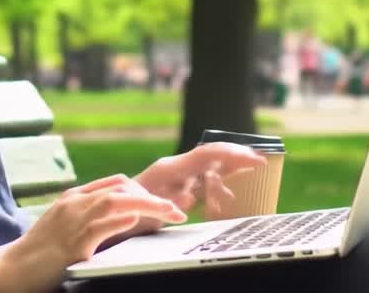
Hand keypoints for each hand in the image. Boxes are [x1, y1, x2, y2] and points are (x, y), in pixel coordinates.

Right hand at [0, 174, 185, 292]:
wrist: (9, 270)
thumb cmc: (38, 254)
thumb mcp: (66, 229)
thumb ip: (93, 221)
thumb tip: (129, 219)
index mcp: (73, 198)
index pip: (116, 183)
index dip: (144, 190)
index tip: (165, 203)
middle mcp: (74, 204)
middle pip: (122, 188)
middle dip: (154, 196)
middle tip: (178, 210)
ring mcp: (72, 222)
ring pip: (116, 201)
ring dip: (148, 204)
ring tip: (171, 213)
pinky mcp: (72, 245)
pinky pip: (100, 226)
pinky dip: (120, 220)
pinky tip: (137, 220)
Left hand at [130, 142, 265, 232]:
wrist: (108, 214)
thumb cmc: (124, 211)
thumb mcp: (144, 209)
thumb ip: (168, 201)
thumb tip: (190, 196)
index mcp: (169, 168)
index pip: (207, 154)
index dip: (233, 154)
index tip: (255, 158)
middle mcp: (176, 169)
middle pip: (213, 157)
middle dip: (237, 158)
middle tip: (260, 163)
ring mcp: (177, 178)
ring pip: (211, 170)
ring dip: (227, 179)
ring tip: (237, 190)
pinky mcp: (178, 189)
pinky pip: (204, 183)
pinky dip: (219, 187)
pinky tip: (228, 196)